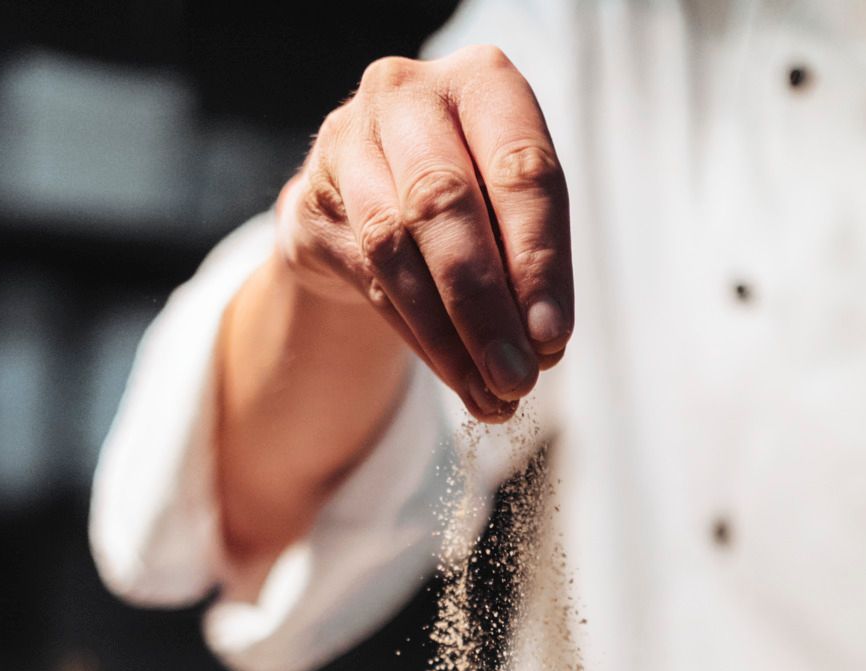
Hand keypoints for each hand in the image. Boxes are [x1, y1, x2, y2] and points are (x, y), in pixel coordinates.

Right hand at [276, 46, 570, 421]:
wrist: (372, 197)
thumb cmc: (470, 201)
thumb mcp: (512, 211)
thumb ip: (528, 265)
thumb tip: (541, 347)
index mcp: (484, 83)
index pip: (521, 172)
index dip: (539, 260)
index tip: (552, 337)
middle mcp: (410, 94)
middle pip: (446, 204)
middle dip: (486, 305)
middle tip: (517, 377)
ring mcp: (351, 140)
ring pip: (396, 246)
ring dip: (448, 332)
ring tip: (488, 393)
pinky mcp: (314, 197)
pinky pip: (369, 277)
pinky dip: (418, 335)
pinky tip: (454, 375)